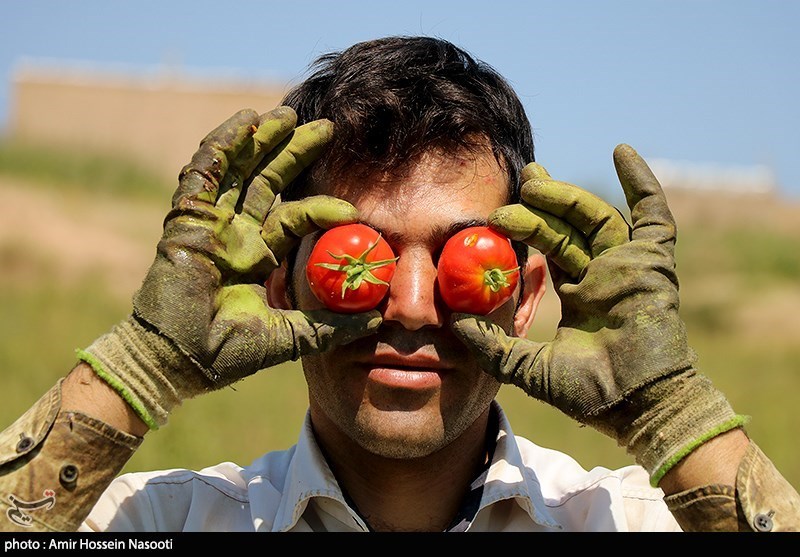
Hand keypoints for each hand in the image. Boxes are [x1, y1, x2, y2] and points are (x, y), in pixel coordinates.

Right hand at [79, 107, 380, 427]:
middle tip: (326, 127)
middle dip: (294, 153)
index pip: (294, 216)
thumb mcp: (291, 335)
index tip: (353, 206)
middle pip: (268, 182)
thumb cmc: (226, 354)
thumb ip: (330, 325)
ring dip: (262, 140)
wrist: (178, 363)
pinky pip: (204, 173)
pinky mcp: (185, 220)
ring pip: (239, 170)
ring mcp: (209, 224)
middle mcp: (234, 234)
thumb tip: (376, 318)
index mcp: (256, 255)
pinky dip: (223, 145)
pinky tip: (245, 122)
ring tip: (288, 113)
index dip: (321, 205)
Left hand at [451, 144, 742, 482]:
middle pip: (570, 228)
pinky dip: (642, 185)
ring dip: (567, 197)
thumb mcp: (529, 367)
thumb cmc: (591, 395)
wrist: (638, 408)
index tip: (501, 208)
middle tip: (518, 180)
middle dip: (543, 202)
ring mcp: (629, 268)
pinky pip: (654, 218)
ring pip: (596, 219)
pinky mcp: (655, 266)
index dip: (530, 225)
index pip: (551, 249)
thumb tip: (453, 323)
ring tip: (534, 181)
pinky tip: (622, 152)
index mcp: (580, 295)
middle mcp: (604, 276)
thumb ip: (492, 347)